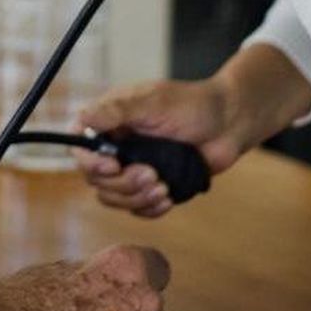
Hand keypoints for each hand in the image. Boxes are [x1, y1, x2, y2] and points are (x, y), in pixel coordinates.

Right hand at [0, 245, 167, 310]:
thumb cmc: (25, 306)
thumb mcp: (59, 269)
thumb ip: (95, 273)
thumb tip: (108, 280)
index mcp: (128, 268)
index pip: (155, 264)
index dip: (137, 274)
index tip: (124, 284)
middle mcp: (147, 304)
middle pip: (148, 303)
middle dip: (126, 308)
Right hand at [75, 77, 250, 217]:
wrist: (230, 123)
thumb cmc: (192, 104)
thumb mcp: (152, 102)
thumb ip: (116, 111)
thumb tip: (82, 117)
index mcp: (109, 121)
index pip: (80, 146)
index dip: (89, 162)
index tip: (112, 166)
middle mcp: (115, 145)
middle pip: (96, 179)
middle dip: (122, 183)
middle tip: (152, 175)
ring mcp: (133, 167)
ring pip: (114, 197)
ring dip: (136, 197)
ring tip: (163, 187)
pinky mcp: (152, 185)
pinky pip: (137, 208)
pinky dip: (149, 208)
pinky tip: (168, 198)